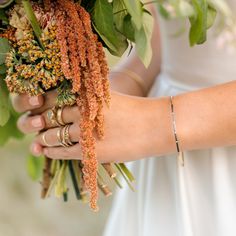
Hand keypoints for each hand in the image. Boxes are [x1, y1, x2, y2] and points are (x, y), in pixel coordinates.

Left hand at [13, 91, 163, 162]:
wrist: (155, 125)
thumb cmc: (134, 109)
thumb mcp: (108, 96)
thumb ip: (87, 97)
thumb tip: (68, 101)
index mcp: (86, 94)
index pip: (51, 97)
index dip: (40, 104)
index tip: (36, 109)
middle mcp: (82, 111)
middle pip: (49, 116)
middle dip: (39, 122)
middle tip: (35, 125)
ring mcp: (85, 131)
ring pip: (52, 135)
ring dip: (44, 137)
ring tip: (41, 139)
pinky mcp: (91, 151)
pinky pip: (62, 152)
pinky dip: (51, 152)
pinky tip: (47, 151)